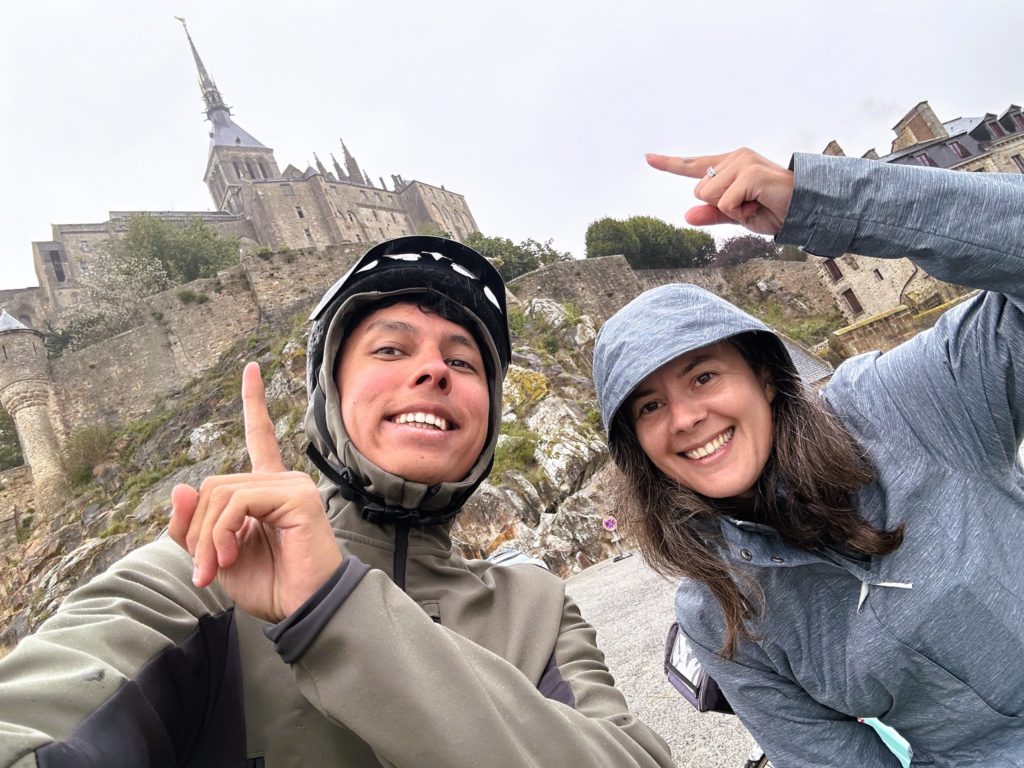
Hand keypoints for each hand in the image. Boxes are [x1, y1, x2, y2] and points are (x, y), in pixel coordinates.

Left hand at [169, 362, 341, 621]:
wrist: (305, 608)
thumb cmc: (270, 585)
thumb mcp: (216, 556)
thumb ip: (193, 526)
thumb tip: (179, 488)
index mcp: (267, 490)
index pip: (259, 437)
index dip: (254, 403)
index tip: (251, 368)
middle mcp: (281, 480)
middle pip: (212, 484)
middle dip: (195, 531)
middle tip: (203, 571)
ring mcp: (290, 485)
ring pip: (219, 494)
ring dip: (205, 538)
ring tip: (213, 570)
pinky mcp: (295, 496)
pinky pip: (237, 502)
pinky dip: (221, 532)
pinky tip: (229, 556)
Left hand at [645, 148, 793, 235]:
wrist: (805, 209)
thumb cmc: (774, 209)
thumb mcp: (738, 216)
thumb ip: (713, 214)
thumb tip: (686, 216)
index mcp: (730, 165)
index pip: (694, 165)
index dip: (669, 163)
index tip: (648, 157)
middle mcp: (735, 158)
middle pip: (699, 191)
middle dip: (720, 207)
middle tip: (750, 205)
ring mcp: (743, 162)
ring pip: (709, 197)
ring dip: (731, 209)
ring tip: (756, 203)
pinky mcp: (749, 173)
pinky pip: (725, 203)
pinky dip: (739, 212)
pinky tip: (759, 203)